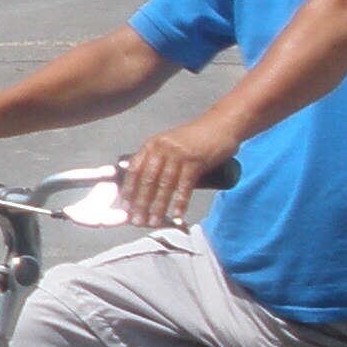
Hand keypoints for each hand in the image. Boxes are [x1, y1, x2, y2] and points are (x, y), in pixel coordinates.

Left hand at [118, 116, 239, 227]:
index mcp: (152, 145)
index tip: (125, 206)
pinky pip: (185, 185)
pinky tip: (176, 213)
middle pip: (147, 180)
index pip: (134, 169)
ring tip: (154, 221)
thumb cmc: (195, 138)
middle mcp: (162, 148)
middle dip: (141, 202)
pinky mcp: (195, 161)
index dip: (128, 189)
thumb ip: (158, 160)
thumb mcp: (170, 145)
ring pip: (165, 185)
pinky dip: (180, 201)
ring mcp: (178, 154)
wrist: (221, 124)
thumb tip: (145, 186)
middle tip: (137, 220)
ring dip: (158, 206)